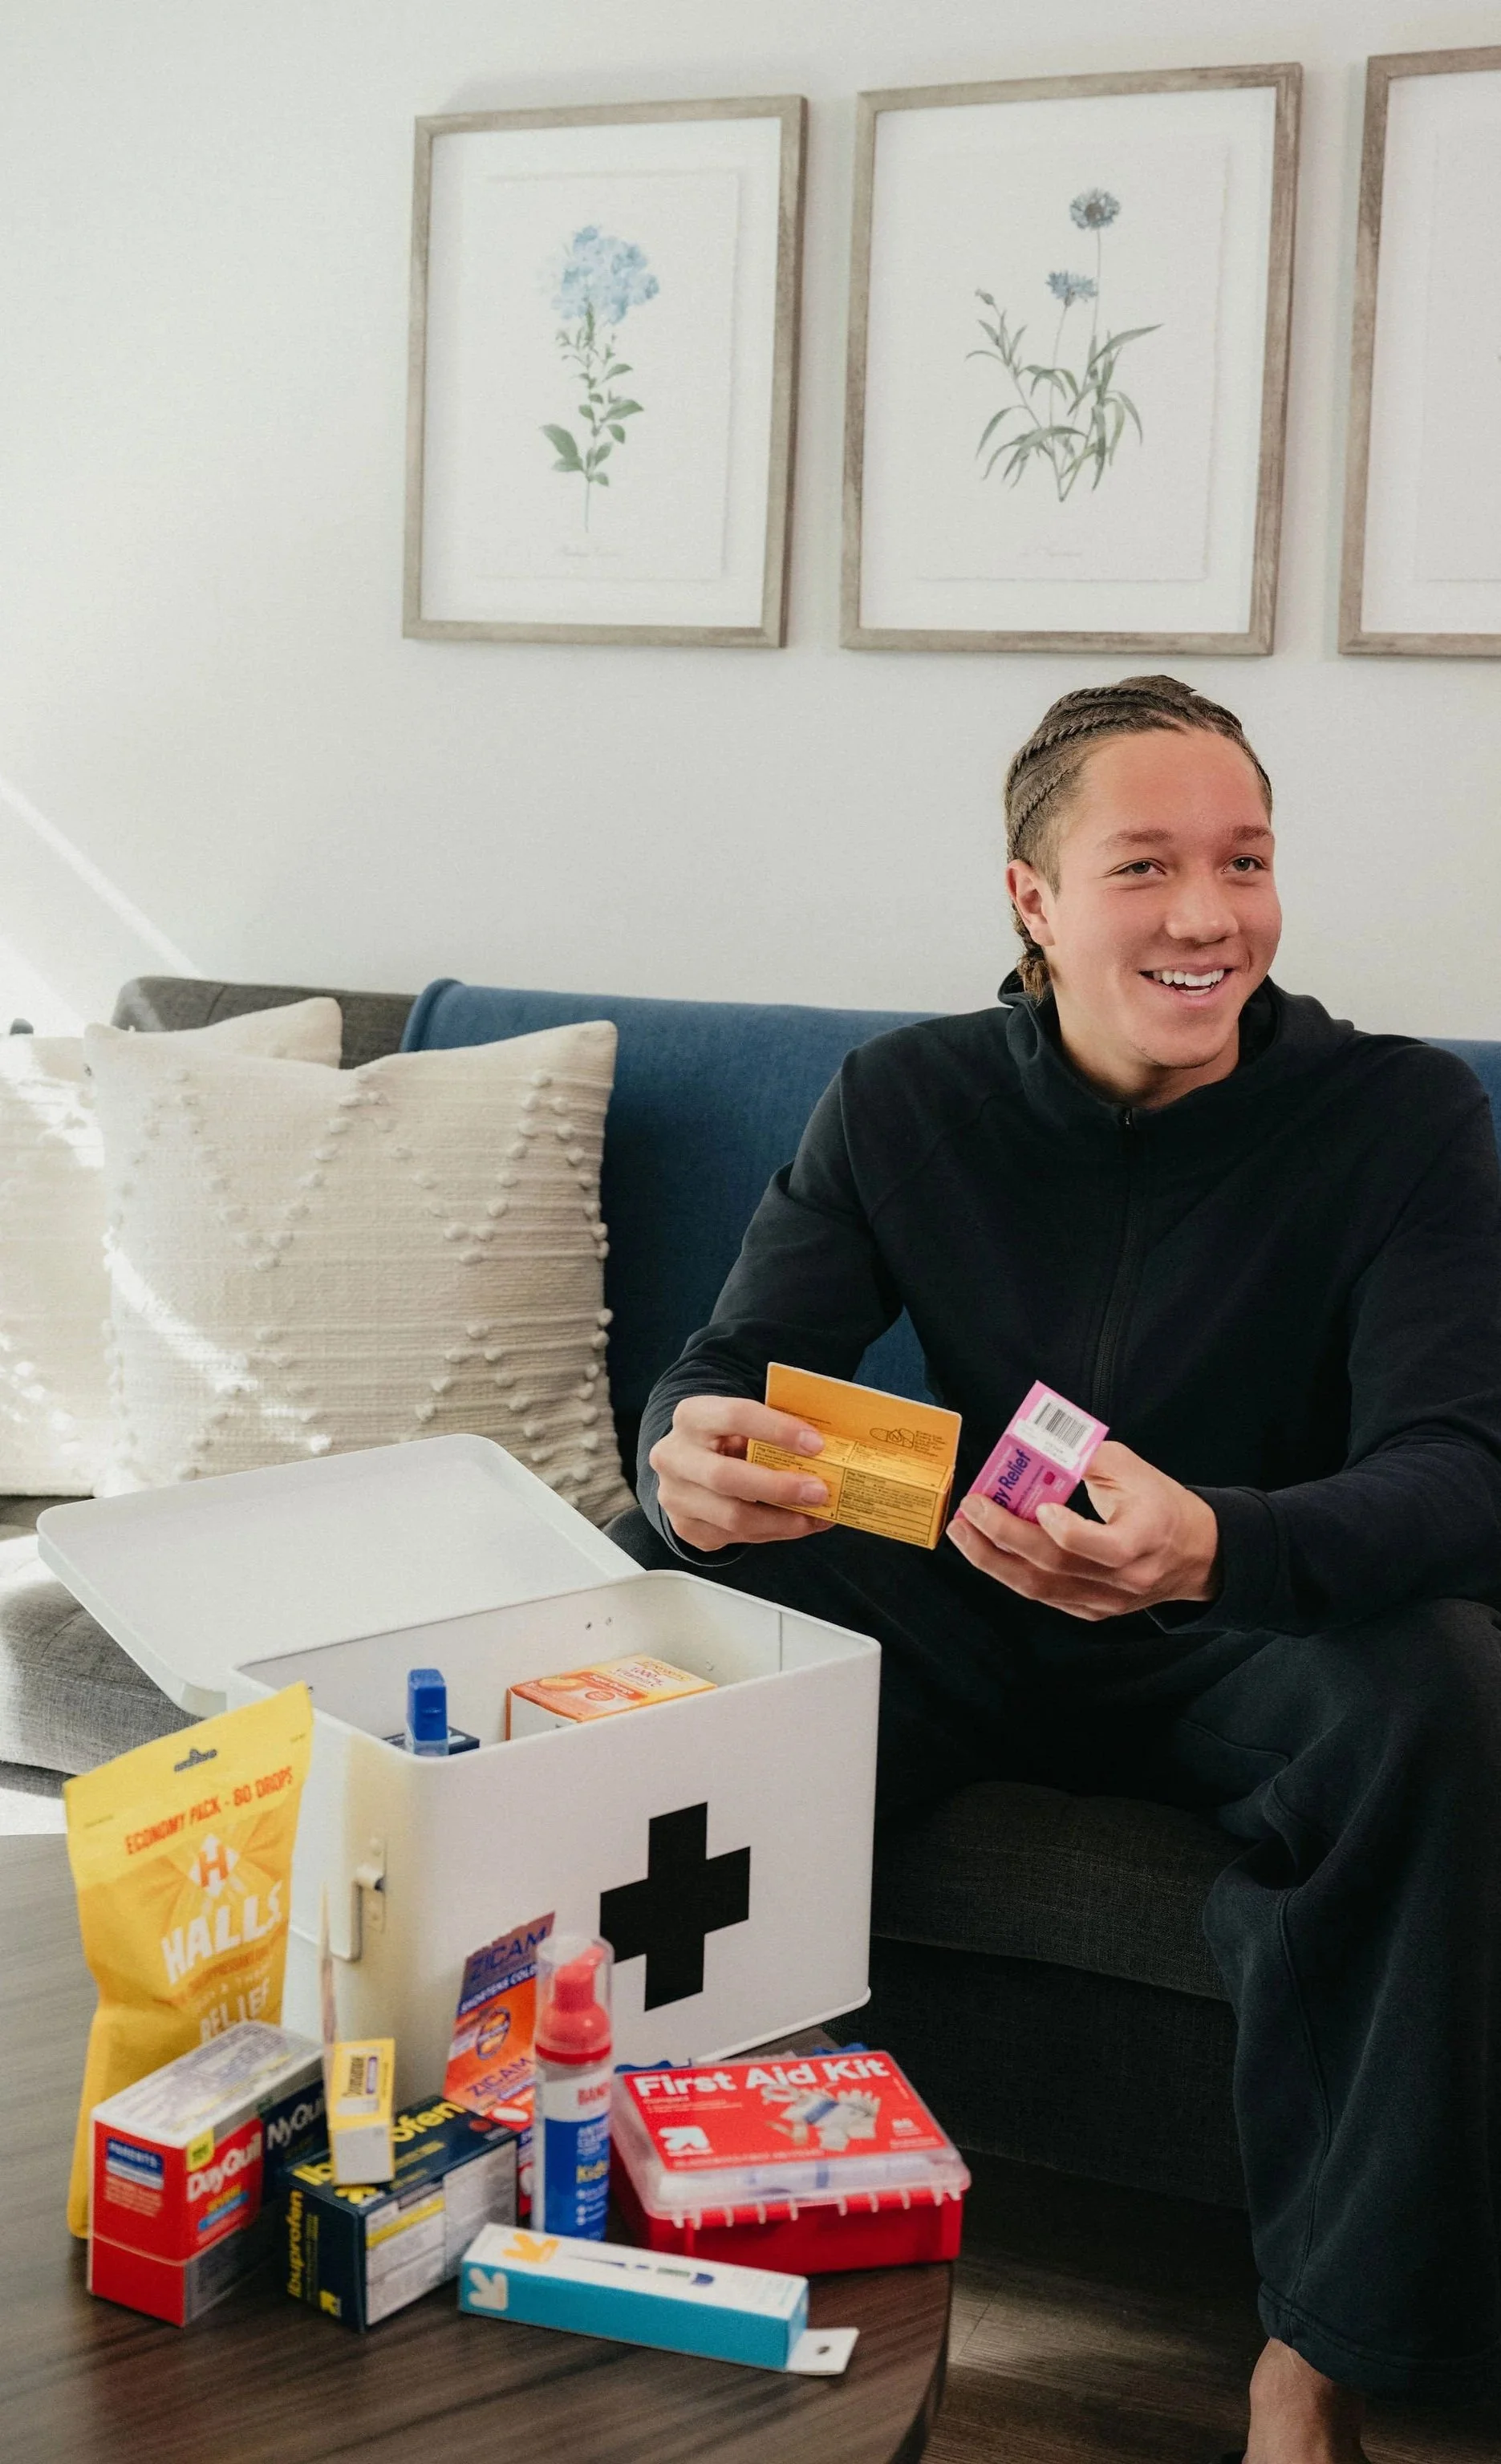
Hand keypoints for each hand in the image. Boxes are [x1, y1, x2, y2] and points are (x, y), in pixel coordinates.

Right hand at [647, 1394, 834, 1551]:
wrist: (686, 1463)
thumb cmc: (726, 1438)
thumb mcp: (743, 1424)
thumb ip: (776, 1430)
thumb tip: (831, 1450)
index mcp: (692, 1416)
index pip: (736, 1416)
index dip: (778, 1430)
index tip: (816, 1444)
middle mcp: (673, 1456)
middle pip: (726, 1477)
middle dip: (779, 1488)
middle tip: (820, 1492)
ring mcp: (674, 1496)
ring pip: (733, 1517)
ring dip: (782, 1520)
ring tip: (815, 1516)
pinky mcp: (685, 1527)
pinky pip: (736, 1537)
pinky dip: (773, 1532)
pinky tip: (796, 1523)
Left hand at [946, 1440, 1219, 1620]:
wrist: (1196, 1554)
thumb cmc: (1161, 1503)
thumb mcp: (1132, 1468)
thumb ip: (1084, 1457)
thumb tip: (1034, 1447)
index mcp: (1143, 1540)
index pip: (1100, 1546)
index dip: (1066, 1530)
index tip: (1040, 1506)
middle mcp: (1125, 1579)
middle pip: (1055, 1566)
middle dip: (1004, 1537)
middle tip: (971, 1509)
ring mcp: (1107, 1601)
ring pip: (1040, 1589)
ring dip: (993, 1561)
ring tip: (963, 1532)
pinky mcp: (1092, 1610)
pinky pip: (1044, 1596)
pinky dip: (1010, 1573)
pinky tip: (986, 1551)